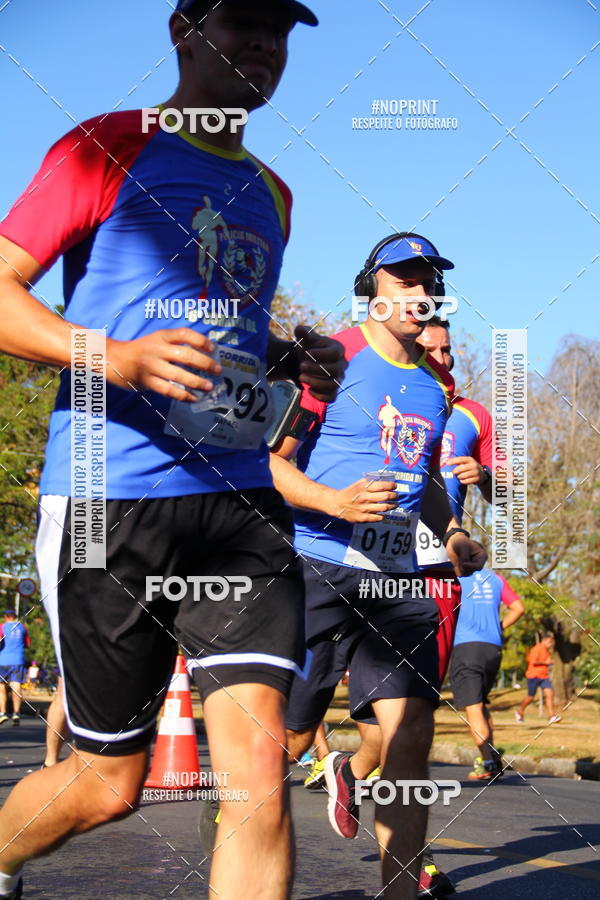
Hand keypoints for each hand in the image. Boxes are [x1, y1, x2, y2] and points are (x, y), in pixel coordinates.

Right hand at [106, 328, 220, 400]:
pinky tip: (193, 398)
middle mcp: (157, 349)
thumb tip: (204, 355)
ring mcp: (151, 365)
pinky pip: (168, 389)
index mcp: (161, 336)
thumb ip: (175, 344)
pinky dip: (182, 395)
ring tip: (209, 387)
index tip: (213, 348)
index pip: (185, 334)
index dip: (201, 340)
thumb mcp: (156, 340)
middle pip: (186, 355)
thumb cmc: (142, 350)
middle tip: (217, 370)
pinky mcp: (147, 380)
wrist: (114, 359)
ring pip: (178, 374)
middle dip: (205, 363)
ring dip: (197, 382)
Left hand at [294, 325, 345, 401]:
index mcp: (337, 349)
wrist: (305, 362)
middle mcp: (341, 365)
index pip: (335, 353)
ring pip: (333, 384)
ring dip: (316, 382)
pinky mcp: (332, 390)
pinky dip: (320, 396)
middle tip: (301, 366)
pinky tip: (308, 390)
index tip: (308, 353)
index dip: (322, 354)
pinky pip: (331, 397)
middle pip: (336, 370)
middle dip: (317, 369)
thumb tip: (300, 329)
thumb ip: (304, 333)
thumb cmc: (308, 348)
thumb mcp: (305, 339)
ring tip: (301, 377)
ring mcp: (338, 378)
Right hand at [329, 477, 397, 522]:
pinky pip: (378, 517)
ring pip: (384, 507)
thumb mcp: (359, 483)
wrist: (337, 504)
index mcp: (364, 487)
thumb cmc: (350, 492)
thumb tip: (385, 479)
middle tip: (396, 496)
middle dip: (394, 496)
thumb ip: (370, 481)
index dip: (392, 486)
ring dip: (392, 506)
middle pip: (386, 496)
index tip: (395, 486)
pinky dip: (383, 515)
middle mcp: (365, 497)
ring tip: (394, 504)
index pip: (383, 485)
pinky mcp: (363, 518)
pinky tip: (384, 513)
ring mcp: (364, 508)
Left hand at [445, 456, 486, 485]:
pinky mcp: (477, 479)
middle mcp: (474, 465)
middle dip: (455, 471)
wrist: (482, 474)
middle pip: (460, 468)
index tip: (447, 464)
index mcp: (470, 459)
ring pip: (462, 476)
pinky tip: (462, 480)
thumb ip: (457, 461)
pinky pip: (466, 481)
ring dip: (459, 477)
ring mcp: (476, 472)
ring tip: (459, 476)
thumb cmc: (469, 467)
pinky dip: (462, 481)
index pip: (460, 459)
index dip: (453, 461)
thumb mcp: (466, 462)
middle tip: (453, 472)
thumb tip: (445, 461)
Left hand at [445, 533, 486, 576]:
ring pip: (466, 574)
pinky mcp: (466, 570)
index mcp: (482, 556)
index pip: (478, 567)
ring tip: (458, 559)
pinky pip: (461, 574)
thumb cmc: (461, 542)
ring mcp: (472, 567)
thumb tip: (463, 568)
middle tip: (459, 558)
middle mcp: (478, 563)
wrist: (454, 542)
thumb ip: (464, 558)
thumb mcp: (463, 547)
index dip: (470, 566)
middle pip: (471, 571)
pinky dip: (457, 569)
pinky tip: (456, 562)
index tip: (462, 564)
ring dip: (460, 568)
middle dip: (463, 566)